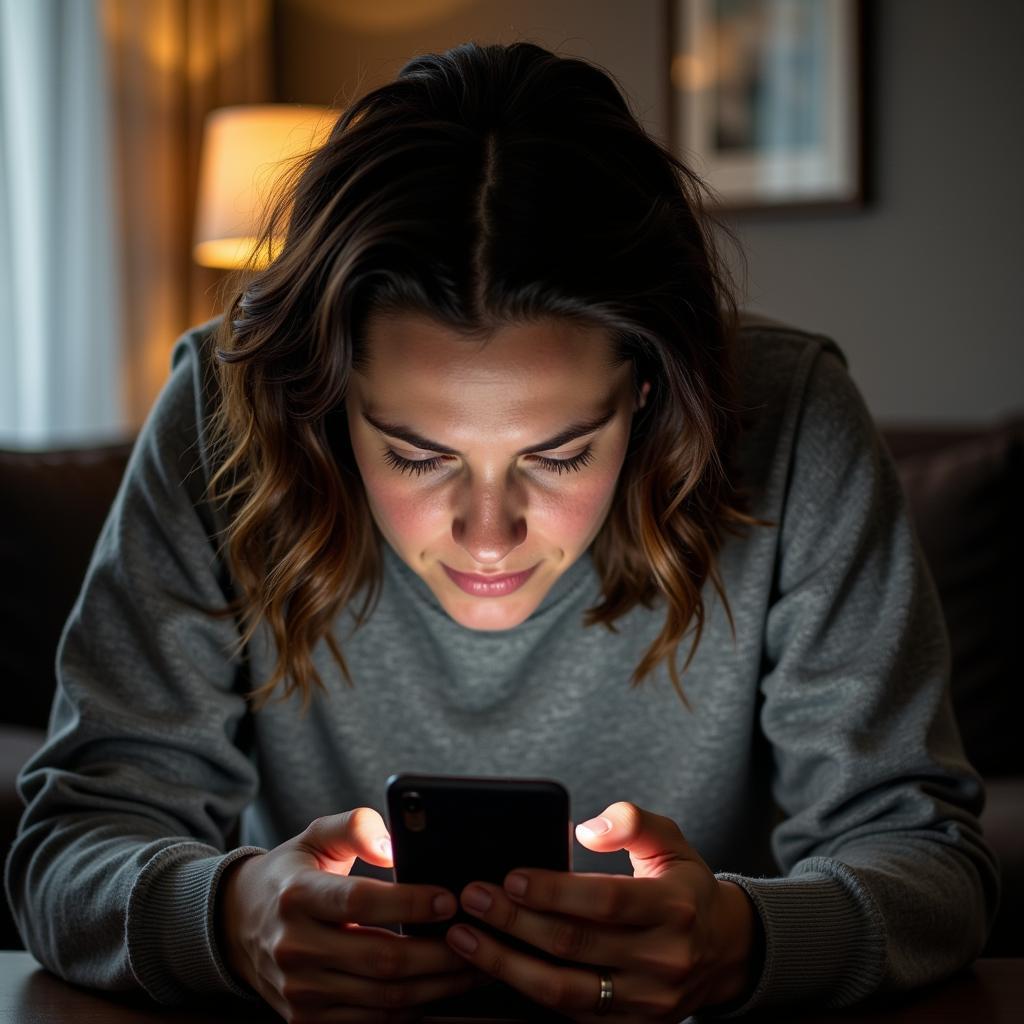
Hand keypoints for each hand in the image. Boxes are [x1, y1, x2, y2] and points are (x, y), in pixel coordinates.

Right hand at [216, 808, 489, 1021]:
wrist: (236, 924)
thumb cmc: (292, 874)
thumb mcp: (316, 835)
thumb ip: (355, 827)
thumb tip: (393, 844)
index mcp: (298, 896)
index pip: (361, 902)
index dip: (411, 903)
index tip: (450, 899)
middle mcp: (294, 947)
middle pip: (381, 959)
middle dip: (439, 952)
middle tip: (478, 937)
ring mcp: (299, 990)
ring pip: (383, 999)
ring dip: (436, 985)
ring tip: (473, 964)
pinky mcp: (305, 1019)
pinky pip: (371, 1022)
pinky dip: (412, 1009)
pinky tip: (439, 988)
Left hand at [443, 801, 760, 1020]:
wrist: (725, 951)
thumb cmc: (685, 886)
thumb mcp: (671, 840)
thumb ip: (632, 821)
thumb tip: (585, 830)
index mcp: (675, 908)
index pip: (606, 901)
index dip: (554, 892)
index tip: (511, 877)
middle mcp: (664, 959)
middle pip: (575, 945)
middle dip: (515, 922)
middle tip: (472, 898)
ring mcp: (647, 1001)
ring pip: (565, 990)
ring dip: (507, 964)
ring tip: (465, 937)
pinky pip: (569, 1017)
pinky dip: (525, 995)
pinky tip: (493, 969)